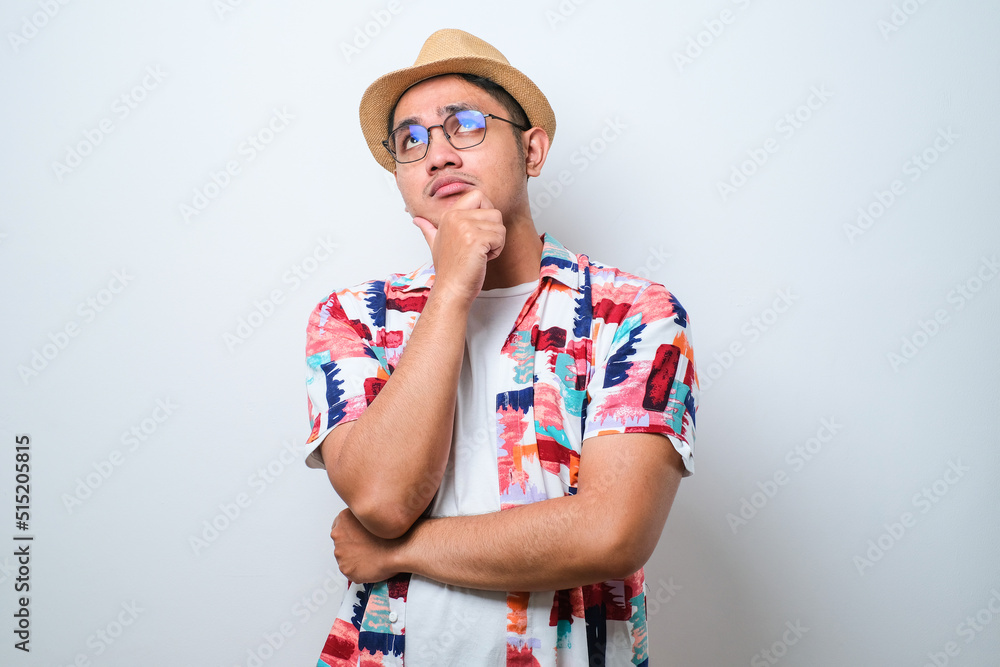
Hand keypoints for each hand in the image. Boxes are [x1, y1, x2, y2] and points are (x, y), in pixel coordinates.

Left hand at [330, 508, 402, 582]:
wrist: (399, 549)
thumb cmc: (392, 534)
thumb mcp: (374, 517)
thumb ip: (363, 518)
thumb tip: (362, 523)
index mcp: (344, 518)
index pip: (339, 525)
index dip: (350, 531)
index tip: (356, 535)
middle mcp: (338, 535)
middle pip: (341, 541)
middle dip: (351, 545)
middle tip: (366, 547)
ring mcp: (340, 553)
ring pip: (344, 556)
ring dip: (354, 557)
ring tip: (370, 556)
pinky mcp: (345, 568)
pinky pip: (350, 570)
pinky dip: (357, 570)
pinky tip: (370, 565)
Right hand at [412, 189, 504, 304]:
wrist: (451, 289)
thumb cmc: (448, 269)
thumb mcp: (435, 244)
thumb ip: (428, 229)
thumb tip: (417, 220)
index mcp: (449, 215)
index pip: (478, 195)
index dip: (486, 211)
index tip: (480, 230)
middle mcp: (455, 217)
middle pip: (494, 211)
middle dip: (494, 231)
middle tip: (479, 246)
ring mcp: (465, 228)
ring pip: (500, 225)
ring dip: (496, 243)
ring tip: (479, 254)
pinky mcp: (476, 240)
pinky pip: (500, 238)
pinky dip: (497, 251)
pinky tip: (482, 260)